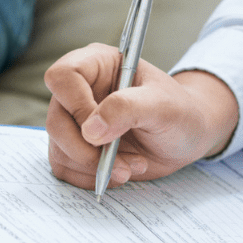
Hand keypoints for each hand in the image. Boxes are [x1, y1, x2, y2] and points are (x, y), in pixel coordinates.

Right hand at [43, 43, 238, 189]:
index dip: (76, 105)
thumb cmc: (179, 112)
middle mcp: (80, 91)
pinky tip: (118, 172)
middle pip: (56, 120)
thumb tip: (90, 129)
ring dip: (93, 167)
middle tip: (118, 163)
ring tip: (130, 166)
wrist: (186, 138)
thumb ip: (127, 109)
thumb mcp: (162, 106)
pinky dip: (90, 177)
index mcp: (97, 64)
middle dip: (85, 150)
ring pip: (58, 148)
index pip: (63, 77)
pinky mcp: (75, 147)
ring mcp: (74, 120)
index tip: (100, 131)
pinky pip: (65, 167)